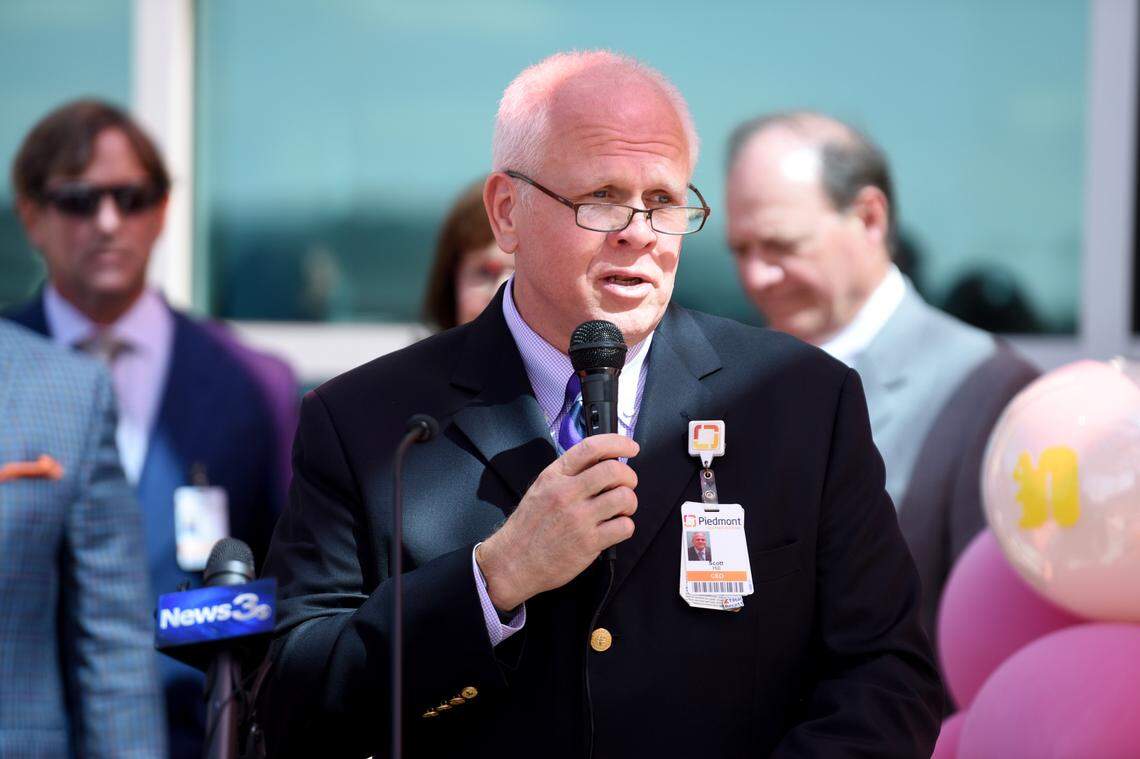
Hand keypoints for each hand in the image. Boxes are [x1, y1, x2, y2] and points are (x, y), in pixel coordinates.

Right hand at [476, 434, 638, 610]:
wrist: (513, 562)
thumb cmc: (528, 527)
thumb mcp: (541, 489)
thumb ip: (568, 474)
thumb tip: (602, 463)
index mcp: (554, 476)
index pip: (590, 448)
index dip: (617, 443)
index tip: (630, 448)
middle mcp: (566, 494)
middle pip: (613, 471)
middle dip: (629, 476)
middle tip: (627, 484)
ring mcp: (578, 518)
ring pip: (624, 498)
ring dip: (629, 503)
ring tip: (620, 509)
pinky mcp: (588, 543)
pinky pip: (624, 527)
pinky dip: (625, 526)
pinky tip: (614, 528)